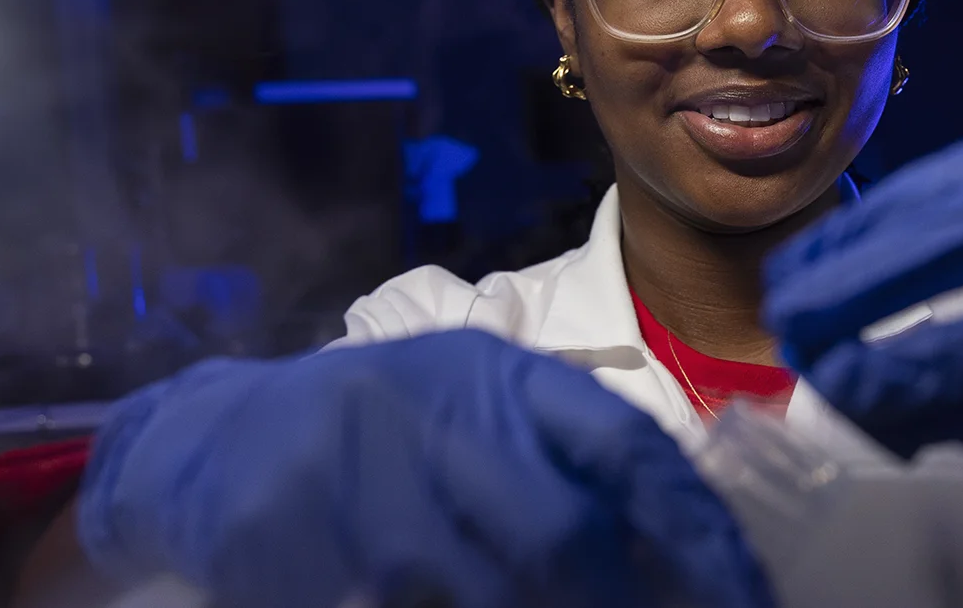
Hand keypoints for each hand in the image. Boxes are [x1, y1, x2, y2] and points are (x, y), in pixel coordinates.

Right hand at [76, 329, 771, 607]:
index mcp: (501, 377)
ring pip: (474, 590)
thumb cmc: (382, 437)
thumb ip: (570, 465)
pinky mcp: (285, 534)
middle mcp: (434, 411)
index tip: (746, 600)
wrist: (215, 436)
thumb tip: (692, 557)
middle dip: (614, 604)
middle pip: (555, 533)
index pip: (625, 447)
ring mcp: (355, 475)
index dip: (696, 534)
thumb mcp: (480, 416)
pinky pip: (389, 605)